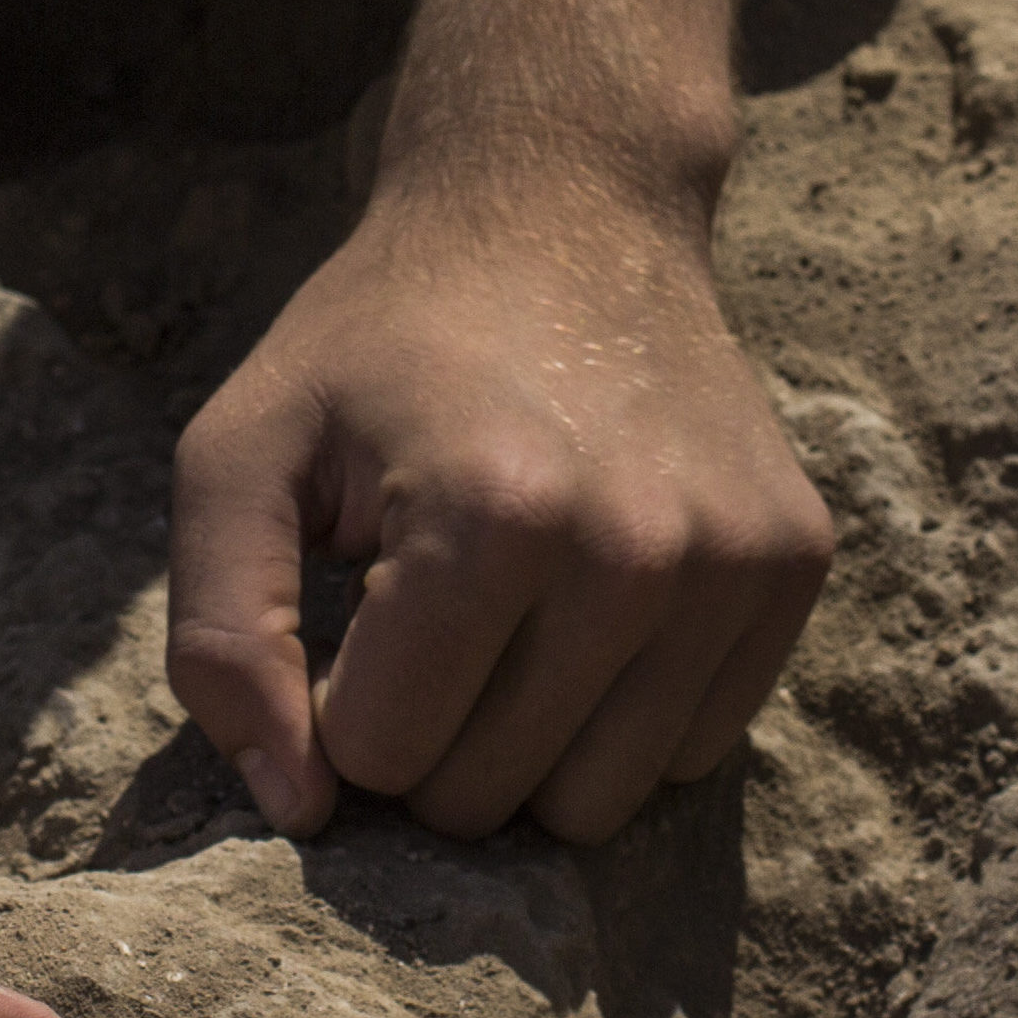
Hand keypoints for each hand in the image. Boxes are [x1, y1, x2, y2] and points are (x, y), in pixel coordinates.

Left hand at [166, 172, 833, 845]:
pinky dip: (624, 713)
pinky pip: (692, 751)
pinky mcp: (795, 565)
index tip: (358, 595)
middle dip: (429, 730)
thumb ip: (222, 635)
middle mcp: (636, 552)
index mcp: (488, 520)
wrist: (563, 208)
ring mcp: (733, 564)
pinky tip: (592, 603)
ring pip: (596, 806)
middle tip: (427, 604)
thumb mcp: (242, 452)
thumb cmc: (381, 342)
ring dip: (527, 745)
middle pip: (486, 798)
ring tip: (508, 615)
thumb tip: (298, 809)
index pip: (379, 758)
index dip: (341, 695)